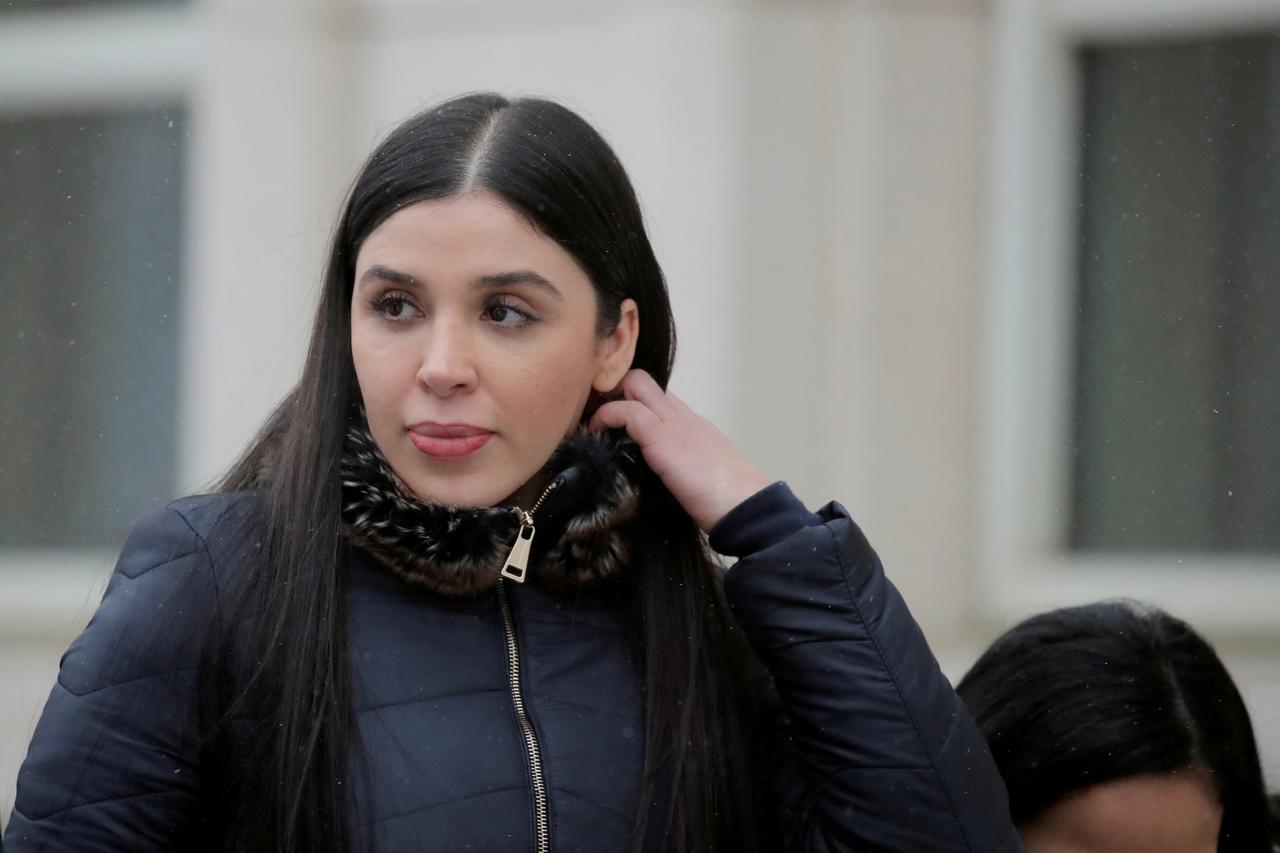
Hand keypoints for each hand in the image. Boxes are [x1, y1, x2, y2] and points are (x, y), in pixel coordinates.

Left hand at [589, 370, 771, 532]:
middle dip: (613, 391)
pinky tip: (596, 433)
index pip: (655, 396)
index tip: (607, 422)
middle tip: (595, 419)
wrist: (745, 506)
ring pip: (634, 383)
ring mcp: (673, 422)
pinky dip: (606, 417)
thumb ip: (676, 466)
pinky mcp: (662, 436)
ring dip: (606, 399)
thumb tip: (655, 480)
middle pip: (642, 379)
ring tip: (592, 426)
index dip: (627, 401)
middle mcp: (682, 415)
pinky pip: (627, 410)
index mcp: (690, 423)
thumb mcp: (697, 475)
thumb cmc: (725, 500)